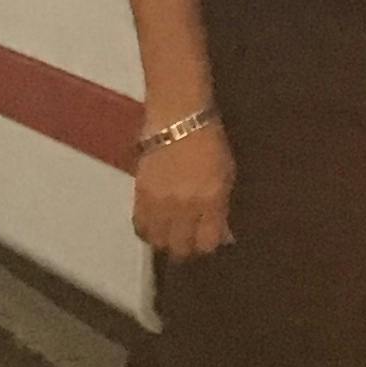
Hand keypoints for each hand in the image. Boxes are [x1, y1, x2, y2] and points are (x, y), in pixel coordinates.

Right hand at [133, 117, 235, 256]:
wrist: (178, 117)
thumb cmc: (210, 141)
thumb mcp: (226, 174)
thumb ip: (222, 207)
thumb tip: (224, 235)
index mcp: (210, 199)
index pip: (207, 243)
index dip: (208, 246)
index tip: (208, 240)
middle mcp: (184, 206)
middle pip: (181, 248)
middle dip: (187, 249)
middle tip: (189, 240)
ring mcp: (160, 202)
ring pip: (159, 242)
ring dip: (166, 242)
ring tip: (171, 233)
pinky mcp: (139, 195)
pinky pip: (140, 227)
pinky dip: (148, 231)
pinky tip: (155, 224)